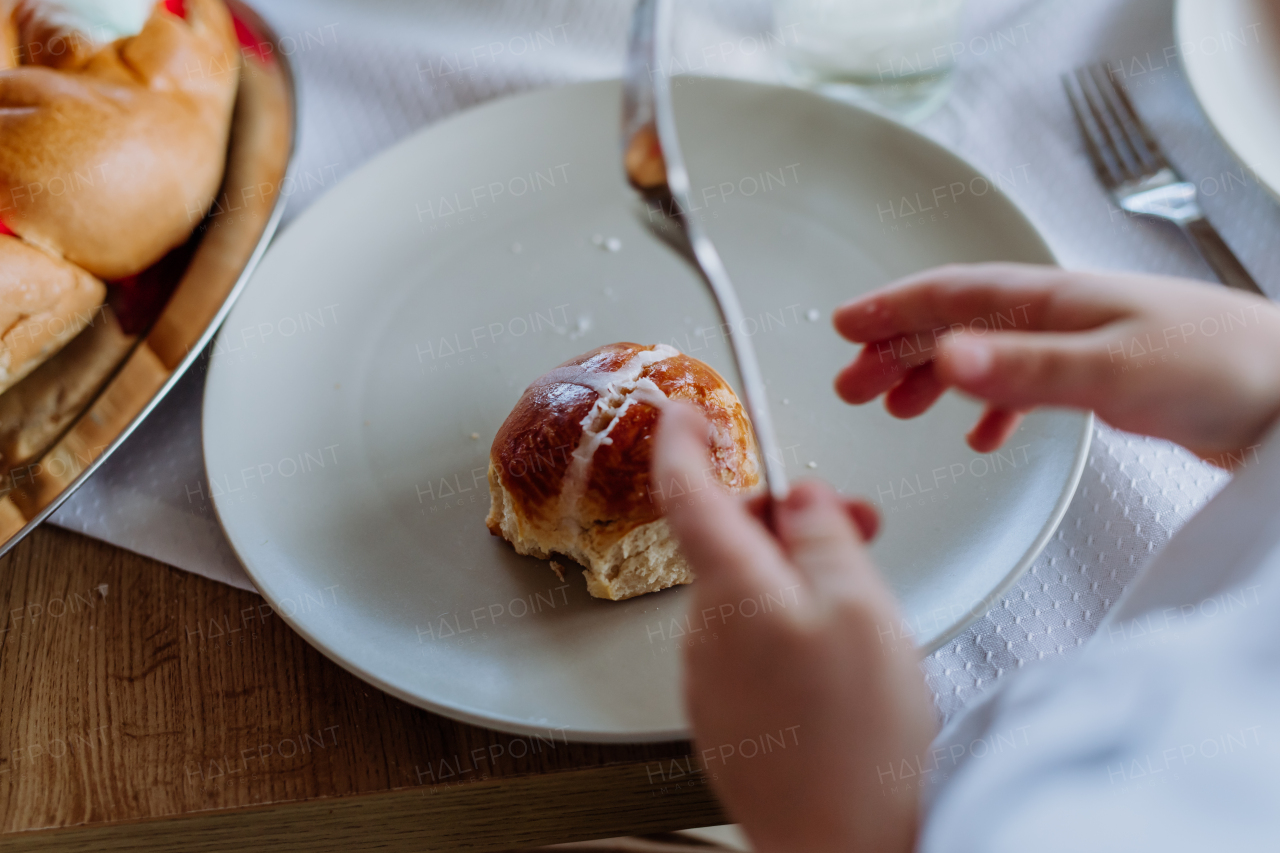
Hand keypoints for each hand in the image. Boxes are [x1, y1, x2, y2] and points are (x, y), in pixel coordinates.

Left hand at [654, 404, 935, 852]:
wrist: (840, 844)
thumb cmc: (856, 738)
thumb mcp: (862, 606)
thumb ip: (824, 535)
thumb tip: (801, 496)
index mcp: (731, 589)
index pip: (687, 492)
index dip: (681, 441)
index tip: (681, 410)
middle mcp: (705, 630)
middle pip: (730, 542)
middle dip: (786, 521)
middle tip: (853, 526)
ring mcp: (710, 676)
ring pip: (746, 592)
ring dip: (795, 577)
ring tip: (862, 611)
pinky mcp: (726, 712)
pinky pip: (749, 642)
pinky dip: (786, 626)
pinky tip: (836, 660)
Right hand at [833, 263, 1279, 462]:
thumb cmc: (1219, 368)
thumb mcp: (1112, 369)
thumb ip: (1024, 367)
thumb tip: (943, 357)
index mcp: (1049, 300)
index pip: (950, 294)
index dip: (891, 308)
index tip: (843, 328)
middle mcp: (1056, 315)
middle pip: (956, 322)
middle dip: (897, 348)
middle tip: (853, 385)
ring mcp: (1077, 345)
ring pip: (984, 351)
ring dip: (933, 375)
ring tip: (897, 408)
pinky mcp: (1100, 379)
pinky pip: (1024, 386)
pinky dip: (991, 407)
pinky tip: (982, 435)